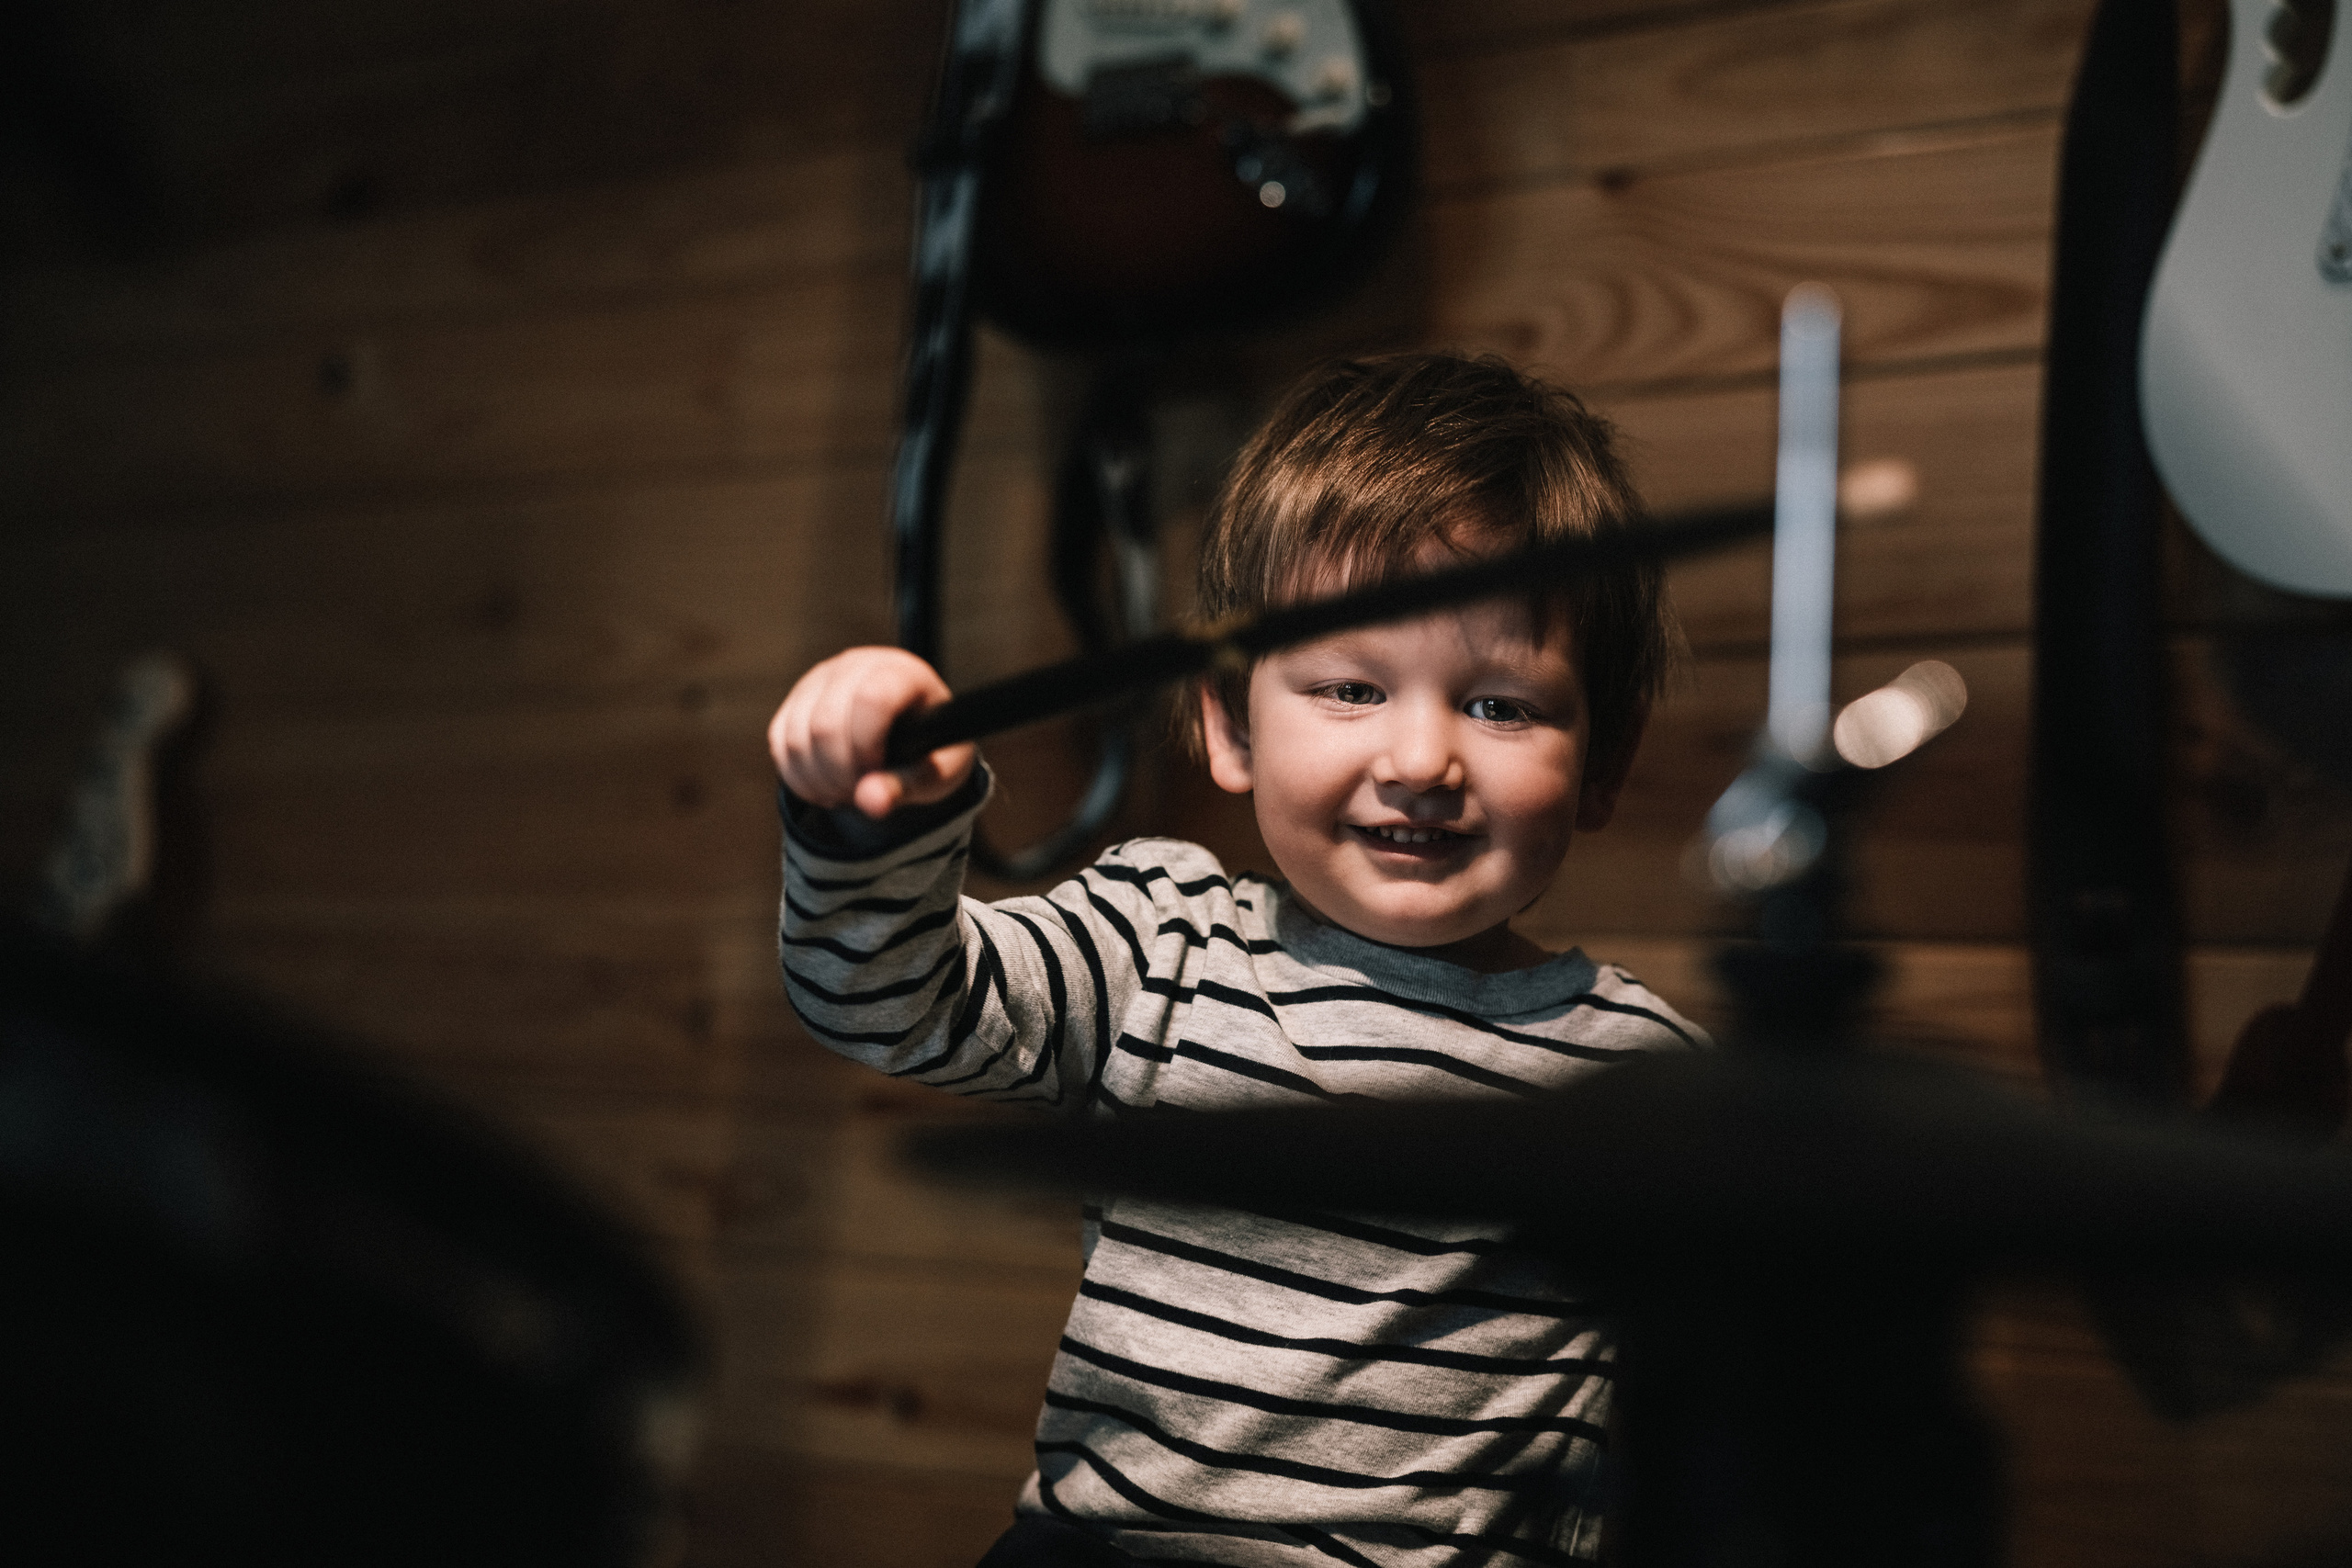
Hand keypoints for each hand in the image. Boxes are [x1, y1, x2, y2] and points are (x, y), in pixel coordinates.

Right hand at [769, 647, 977, 819]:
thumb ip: (909, 786)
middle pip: (826, 724)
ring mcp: (818, 680)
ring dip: (820, 781)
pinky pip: (780, 744)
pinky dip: (800, 778)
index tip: (879, 771)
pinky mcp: (794, 701)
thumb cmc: (931, 750)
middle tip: (864, 792)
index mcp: (900, 672)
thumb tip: (871, 802)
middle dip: (842, 774)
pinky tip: (829, 785)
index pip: (871, 699)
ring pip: (797, 738)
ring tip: (849, 791)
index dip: (868, 746)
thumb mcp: (937, 772)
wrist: (910, 732)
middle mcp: (855, 666)